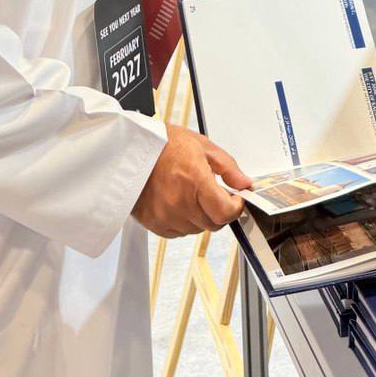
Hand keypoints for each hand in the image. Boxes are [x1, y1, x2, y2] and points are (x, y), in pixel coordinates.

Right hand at [132, 123, 250, 237]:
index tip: (236, 198)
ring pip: (197, 229)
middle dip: (220, 210)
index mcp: (194, 181)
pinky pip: (179, 232)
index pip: (225, 212)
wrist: (131, 149)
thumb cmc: (164, 144)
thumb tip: (244, 183)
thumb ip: (228, 167)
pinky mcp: (154, 223)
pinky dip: (184, 221)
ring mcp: (165, 216)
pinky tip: (179, 201)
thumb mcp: (202, 146)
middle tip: (214, 193)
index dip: (236, 207)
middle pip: (213, 224)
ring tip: (192, 194)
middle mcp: (180, 203)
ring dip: (201, 216)